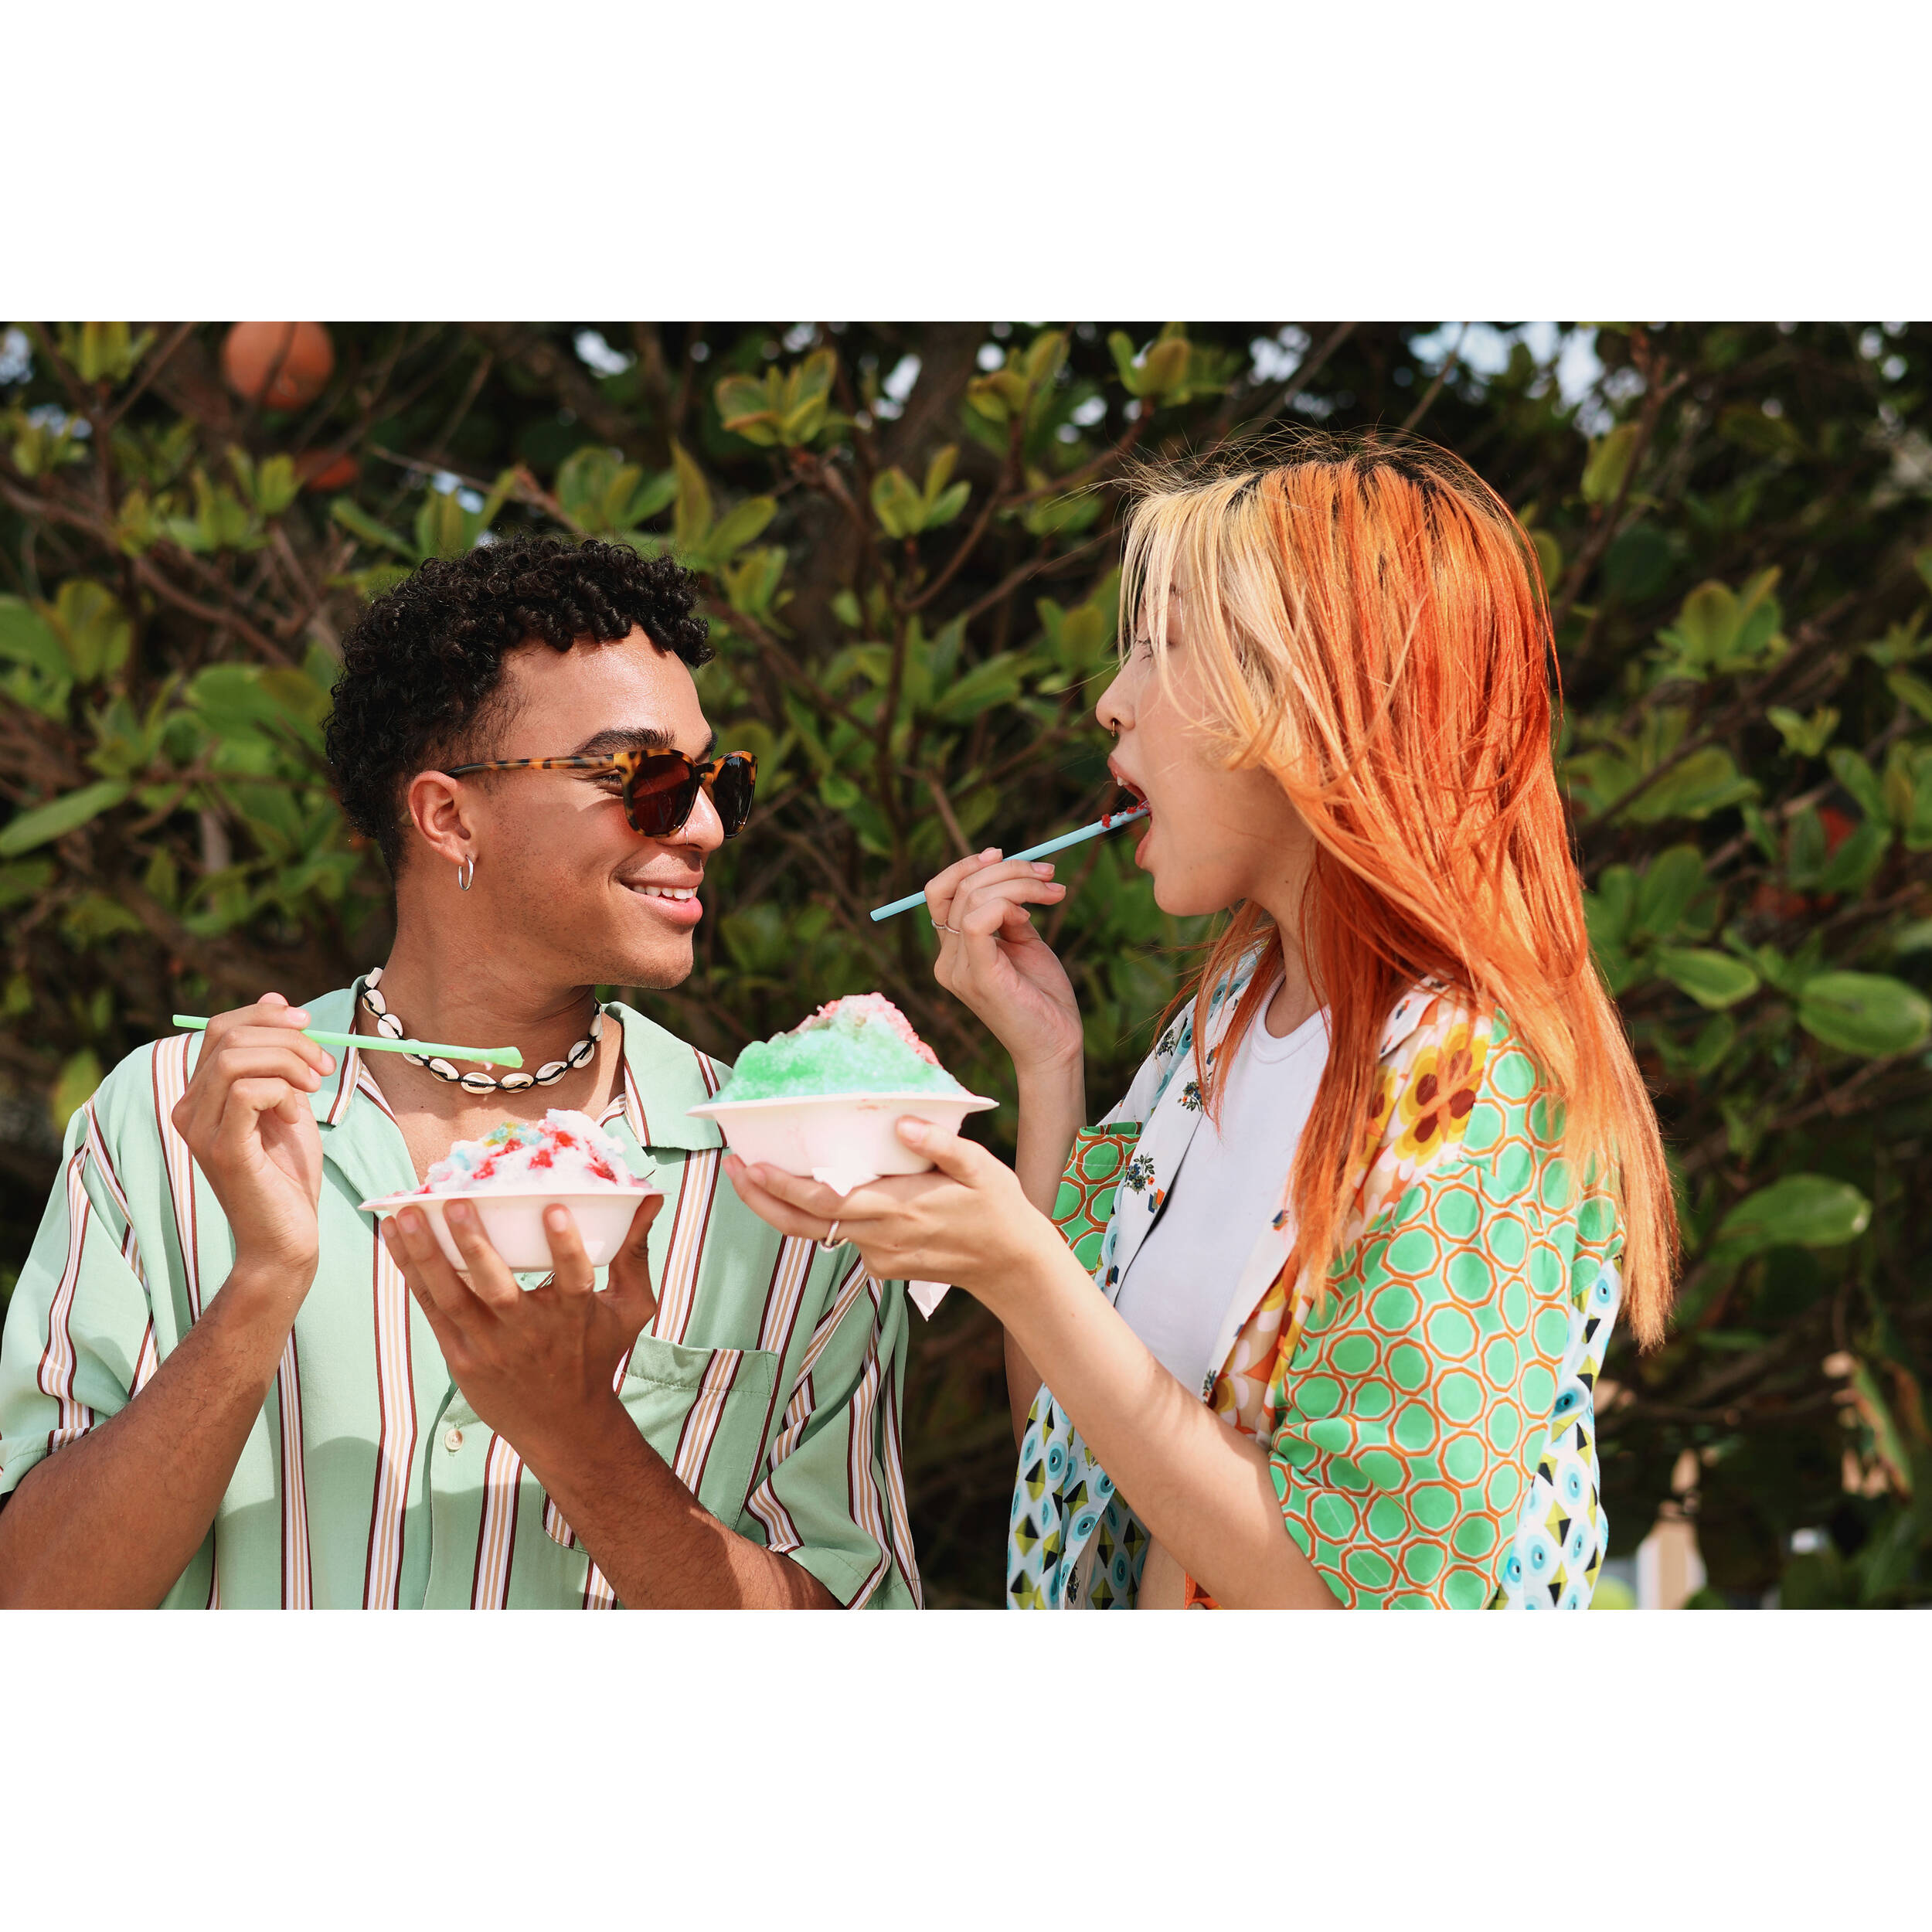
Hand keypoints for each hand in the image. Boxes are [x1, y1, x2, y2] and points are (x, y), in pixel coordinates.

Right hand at [171, 992, 328, 1286]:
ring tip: (314, 1088)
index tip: (308, 1025)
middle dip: (287, 1039)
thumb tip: (275, 999)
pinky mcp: (222, 1150)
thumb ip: (278, 1056)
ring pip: (235, 1059)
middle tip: (324, 1066)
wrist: (288, 1236)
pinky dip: (282, 1092)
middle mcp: (188, 1109)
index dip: (266, 1016)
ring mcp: (200, 1130)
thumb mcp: (289, 1101)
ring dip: (289, 1062)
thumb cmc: (289, 1173)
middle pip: (228, 1037)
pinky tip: (297, 1115)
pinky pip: (246, 1092)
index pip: (220, 1029)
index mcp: (201, 1094)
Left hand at [379, 1191, 662, 1453]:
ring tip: (408, 1215)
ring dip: (427, 1255)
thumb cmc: (598, 1354)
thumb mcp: (629, 1308)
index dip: (565, 1245)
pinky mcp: (462, 1358)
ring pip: (453, 1297)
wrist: (563, 1426)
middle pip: (498, 1289)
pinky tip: (397, 1237)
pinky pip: (432, 1309)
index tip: (554, 1208)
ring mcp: (490, 1347)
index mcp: (574, 1317)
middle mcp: (529, 1333)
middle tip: (459, 1203)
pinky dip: (412, 1272)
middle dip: (475, 1246)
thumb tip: (652, 1197)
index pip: (572, 1279)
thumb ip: (635, 1252)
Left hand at [724, 1121, 1063, 1318]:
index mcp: (898, 1209)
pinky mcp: (883, 1264)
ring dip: (785, 1207)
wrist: (1012, 1267)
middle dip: (762, 1198)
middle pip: (804, 1224)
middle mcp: (879, 1237)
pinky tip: (817, 1191)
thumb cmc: (998, 1210)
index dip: (784, 1187)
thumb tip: (902, 1123)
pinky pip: (845, 1237)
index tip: (753, 1167)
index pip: (826, 1201)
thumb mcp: (980, 1167)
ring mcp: (879, 1256)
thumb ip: (939, 1145)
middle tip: (732, 1169)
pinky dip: (824, 1216)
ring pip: (819, 1233)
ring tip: (757, 1175)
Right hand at [926, 849, 1081, 1080]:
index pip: (941, 892)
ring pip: (972, 897)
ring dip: (1019, 883)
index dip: (967, 865)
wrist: (1057, 1046)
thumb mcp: (1025, 944)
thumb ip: (1010, 914)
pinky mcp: (980, 977)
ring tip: (1053, 892)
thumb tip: (1010, 874)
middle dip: (1009, 869)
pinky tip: (1031, 918)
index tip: (1004, 854)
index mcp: (954, 953)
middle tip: (1049, 875)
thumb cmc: (1044, 998)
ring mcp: (959, 970)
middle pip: (960, 888)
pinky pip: (978, 921)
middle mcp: (948, 961)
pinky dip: (1008, 904)